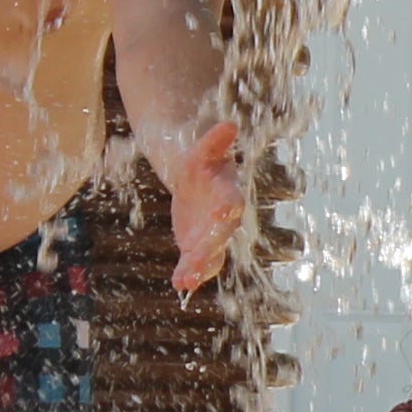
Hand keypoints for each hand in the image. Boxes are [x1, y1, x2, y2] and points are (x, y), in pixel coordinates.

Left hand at [161, 116, 245, 292]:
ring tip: (186, 281)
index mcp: (228, 193)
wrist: (195, 178)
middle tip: (195, 259)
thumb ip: (214, 142)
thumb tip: (229, 125)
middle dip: (209, 247)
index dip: (227, 207)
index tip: (222, 212)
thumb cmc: (202, 162)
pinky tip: (180, 286)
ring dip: (199, 268)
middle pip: (220, 235)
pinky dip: (188, 275)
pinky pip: (196, 263)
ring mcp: (212, 236)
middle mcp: (225, 219)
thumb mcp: (202, 150)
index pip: (231, 202)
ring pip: (211, 255)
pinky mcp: (198, 246)